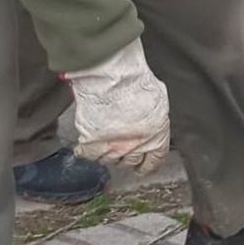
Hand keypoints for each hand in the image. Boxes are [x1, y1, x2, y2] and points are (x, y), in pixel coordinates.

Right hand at [65, 39, 170, 173]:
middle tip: (121, 146)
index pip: (154, 161)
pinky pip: (86, 154)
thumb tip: (152, 117)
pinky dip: (85, 149)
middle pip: (130, 162)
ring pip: (109, 160)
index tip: (143, 166)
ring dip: (107, 151)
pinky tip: (86, 142)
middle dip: (127, 155)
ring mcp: (112, 149)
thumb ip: (156, 115)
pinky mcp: (91, 145)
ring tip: (105, 138)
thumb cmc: (136, 82)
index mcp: (156, 138)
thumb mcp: (158, 97)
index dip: (147, 164)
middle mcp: (135, 148)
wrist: (113, 79)